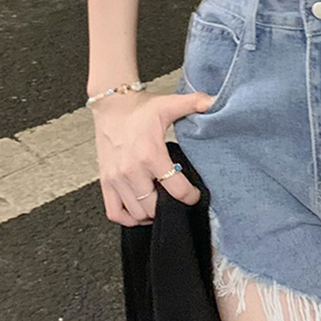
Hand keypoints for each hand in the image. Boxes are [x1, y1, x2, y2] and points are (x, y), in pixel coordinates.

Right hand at [91, 89, 213, 225]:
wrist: (111, 105)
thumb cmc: (140, 108)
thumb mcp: (170, 103)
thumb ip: (195, 103)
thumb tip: (216, 101)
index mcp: (150, 154)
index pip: (176, 188)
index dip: (190, 196)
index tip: (195, 195)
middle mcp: (132, 171)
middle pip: (154, 206)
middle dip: (170, 206)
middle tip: (178, 200)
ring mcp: (116, 179)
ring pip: (136, 213)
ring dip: (151, 214)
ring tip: (162, 204)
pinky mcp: (105, 182)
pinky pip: (115, 213)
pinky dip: (128, 218)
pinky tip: (140, 211)